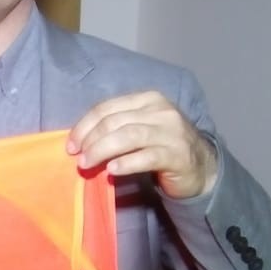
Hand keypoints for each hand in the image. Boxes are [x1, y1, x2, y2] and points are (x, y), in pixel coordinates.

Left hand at [65, 91, 217, 199]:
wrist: (200, 166)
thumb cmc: (161, 147)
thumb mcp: (140, 129)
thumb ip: (116, 129)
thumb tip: (79, 142)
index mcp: (147, 99)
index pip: (107, 108)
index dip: (84, 126)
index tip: (70, 145)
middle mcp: (161, 111)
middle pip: (115, 122)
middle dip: (90, 140)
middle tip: (77, 158)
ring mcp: (171, 132)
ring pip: (128, 136)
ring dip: (102, 150)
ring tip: (86, 164)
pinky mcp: (177, 154)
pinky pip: (147, 157)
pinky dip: (126, 163)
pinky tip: (112, 170)